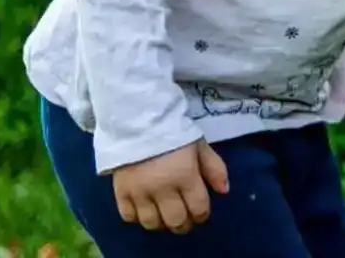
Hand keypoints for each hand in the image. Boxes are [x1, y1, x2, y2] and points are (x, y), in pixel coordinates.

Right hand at [112, 140, 227, 233]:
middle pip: (176, 221)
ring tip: (165, 216)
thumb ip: (214, 168)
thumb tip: (224, 191)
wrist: (138, 121)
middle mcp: (162, 189)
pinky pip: (128, 217)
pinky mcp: (120, 192)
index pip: (198, 208)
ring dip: (162, 224)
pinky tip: (145, 210)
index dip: (202, 216)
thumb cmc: (174, 132)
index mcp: (185, 176)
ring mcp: (139, 192)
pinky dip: (138, 218)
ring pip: (152, 224)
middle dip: (184, 224)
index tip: (201, 214)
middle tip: (185, 219)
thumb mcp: (200, 146)